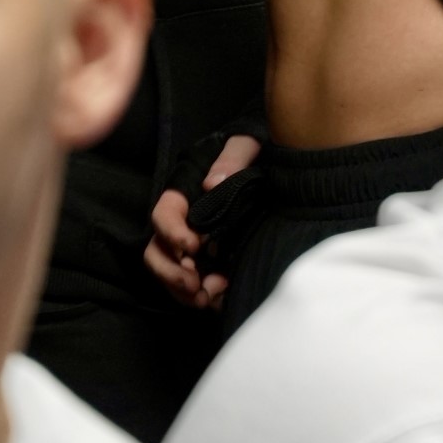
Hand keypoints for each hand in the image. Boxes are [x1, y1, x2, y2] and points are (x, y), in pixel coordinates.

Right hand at [145, 132, 262, 306]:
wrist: (285, 170)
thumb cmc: (256, 152)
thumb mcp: (248, 145)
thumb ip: (233, 157)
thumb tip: (211, 184)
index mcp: (186, 194)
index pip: (164, 214)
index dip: (171, 232)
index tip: (193, 246)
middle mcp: (184, 224)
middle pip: (157, 252)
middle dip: (170, 273)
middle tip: (194, 283)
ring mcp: (196, 248)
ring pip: (171, 275)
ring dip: (183, 292)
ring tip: (207, 298)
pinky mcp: (212, 264)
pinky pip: (195, 288)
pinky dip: (205, 298)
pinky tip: (222, 297)